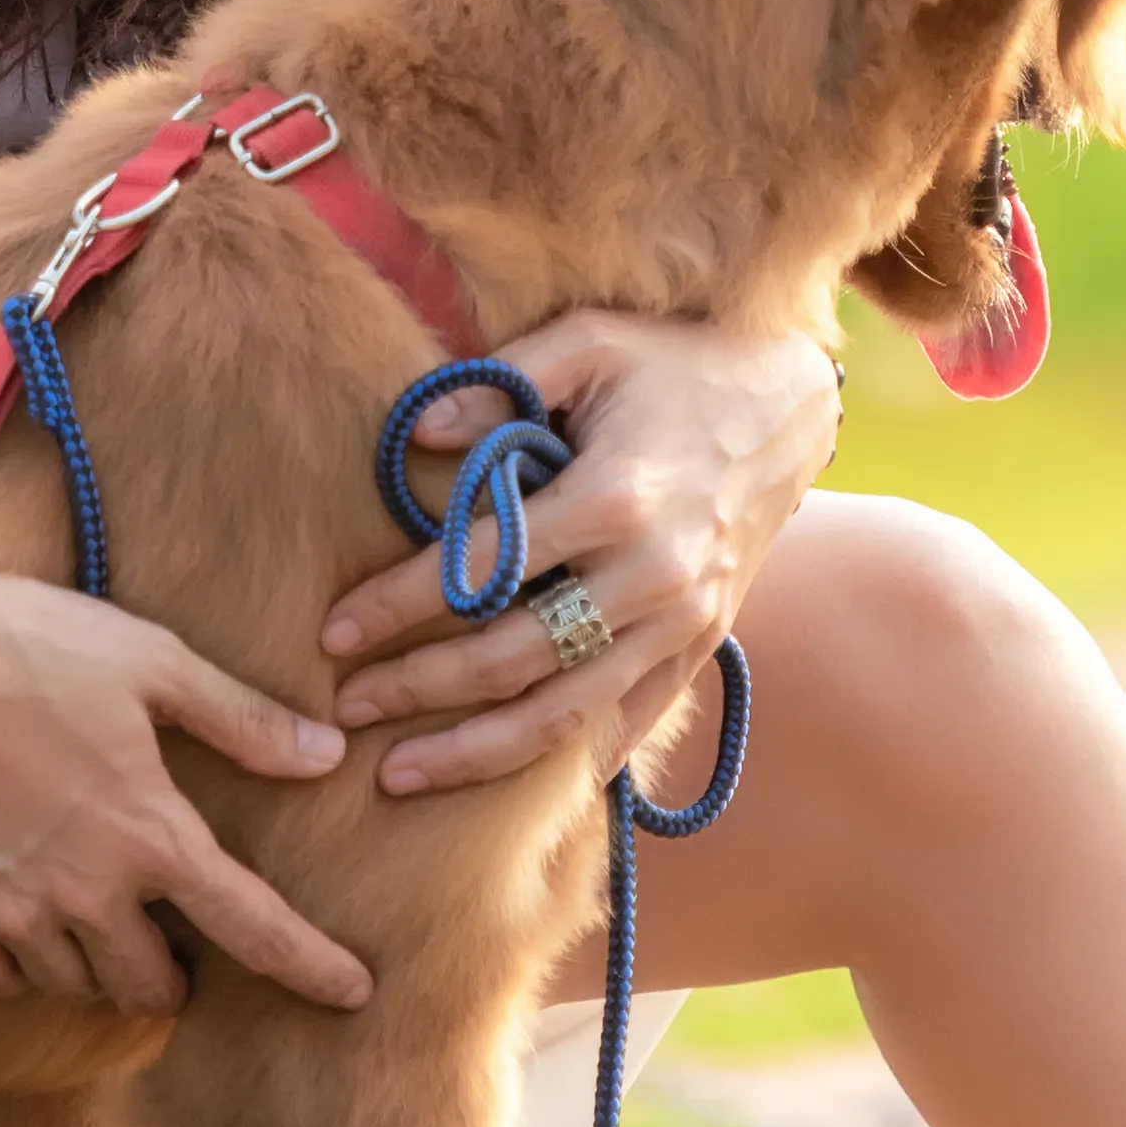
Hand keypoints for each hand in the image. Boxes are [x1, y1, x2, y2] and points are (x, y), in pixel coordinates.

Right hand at [0, 350, 368, 1018]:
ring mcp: (5, 908)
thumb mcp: (153, 664)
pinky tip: (31, 941)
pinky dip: (22, 972)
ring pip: (74, 987)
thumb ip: (242, 721)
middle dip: (181, 982)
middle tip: (187, 957)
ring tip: (112, 944)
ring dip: (104, 976)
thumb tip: (326, 756)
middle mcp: (82, 892)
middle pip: (152, 984)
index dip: (311, 965)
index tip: (352, 992)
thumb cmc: (27, 642)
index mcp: (148, 834)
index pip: (252, 926)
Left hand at [321, 305, 840, 796]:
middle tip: (345, 709)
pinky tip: (506, 786)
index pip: (480, 570)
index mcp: (615, 496)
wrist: (793, 409)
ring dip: (476, 754)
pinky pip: (629, 723)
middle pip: (514, 660)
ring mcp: (683, 621)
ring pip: (566, 716)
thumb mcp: (592, 341)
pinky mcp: (704, 645)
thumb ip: (504, 381)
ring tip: (398, 775)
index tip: (332, 632)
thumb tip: (416, 435)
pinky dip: (568, 763)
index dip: (397, 607)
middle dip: (418, 691)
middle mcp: (653, 575)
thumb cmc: (676, 367)